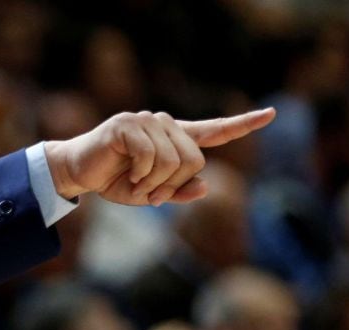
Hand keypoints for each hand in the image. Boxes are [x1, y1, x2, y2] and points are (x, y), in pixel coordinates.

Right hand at [44, 108, 275, 204]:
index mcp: (173, 138)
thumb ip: (178, 191)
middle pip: (194, 159)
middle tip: (152, 196)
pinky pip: (151, 156)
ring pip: (174, 160)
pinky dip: (142, 175)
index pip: (213, 130)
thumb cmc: (114, 181)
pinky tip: (128, 175)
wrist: (77, 173)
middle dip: (174, 185)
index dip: (242, 124)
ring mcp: (145, 121)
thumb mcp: (150, 194)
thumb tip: (205, 186)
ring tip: (137, 186)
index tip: (271, 114)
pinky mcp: (127, 125)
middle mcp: (163, 123)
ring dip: (155, 184)